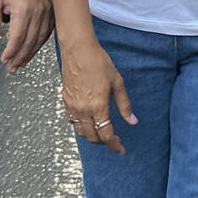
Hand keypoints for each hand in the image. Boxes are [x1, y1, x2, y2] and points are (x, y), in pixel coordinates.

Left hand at [0, 0, 53, 72]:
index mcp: (24, 10)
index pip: (17, 39)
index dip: (10, 52)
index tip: (4, 59)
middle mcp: (39, 12)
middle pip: (30, 42)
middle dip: (20, 58)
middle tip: (12, 68)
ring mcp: (49, 12)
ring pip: (41, 39)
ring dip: (30, 54)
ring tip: (21, 63)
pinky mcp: (53, 10)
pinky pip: (48, 32)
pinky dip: (40, 43)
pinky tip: (33, 49)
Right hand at [60, 36, 135, 152]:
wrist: (78, 49)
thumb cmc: (98, 61)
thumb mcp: (117, 83)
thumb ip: (124, 105)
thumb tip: (132, 121)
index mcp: (98, 106)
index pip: (106, 135)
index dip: (114, 145)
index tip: (120, 149)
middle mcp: (83, 110)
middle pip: (92, 137)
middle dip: (104, 142)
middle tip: (113, 141)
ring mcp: (72, 106)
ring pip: (80, 131)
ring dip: (91, 136)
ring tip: (101, 132)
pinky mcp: (65, 100)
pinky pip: (72, 121)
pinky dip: (81, 126)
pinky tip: (88, 121)